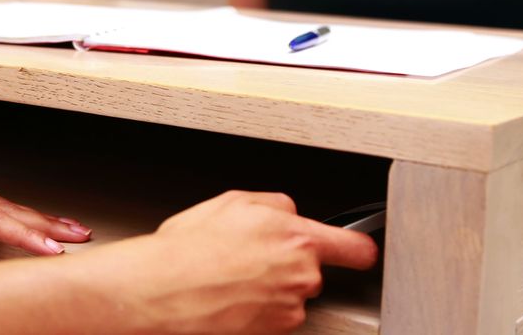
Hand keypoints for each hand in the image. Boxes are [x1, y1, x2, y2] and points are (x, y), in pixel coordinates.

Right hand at [104, 191, 377, 334]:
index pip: (355, 247)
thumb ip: (275, 205)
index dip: (358, 248)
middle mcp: (301, 276)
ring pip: (290, 295)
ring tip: (233, 278)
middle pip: (313, 270)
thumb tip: (288, 211)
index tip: (359, 250)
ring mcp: (288, 309)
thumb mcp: (233, 202)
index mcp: (298, 237)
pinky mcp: (272, 333)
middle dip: (290, 264)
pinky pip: (273, 317)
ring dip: (271, 288)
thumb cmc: (189, 249)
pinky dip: (257, 310)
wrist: (163, 290)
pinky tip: (231, 297)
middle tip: (253, 258)